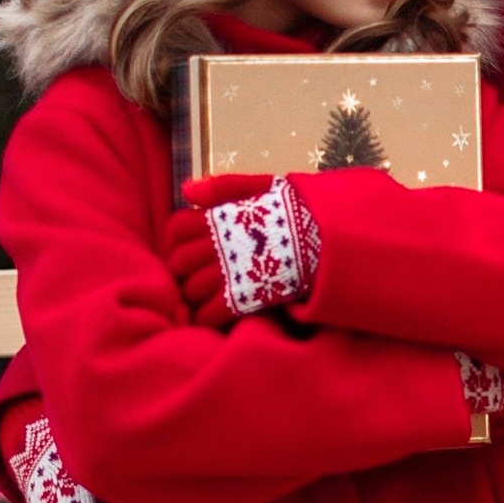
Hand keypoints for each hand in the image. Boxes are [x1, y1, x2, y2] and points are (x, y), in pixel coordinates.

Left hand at [166, 175, 320, 322]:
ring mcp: (229, 273)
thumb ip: (223, 187)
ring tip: (205, 293)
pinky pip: (209, 313)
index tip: (189, 244)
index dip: (178, 238)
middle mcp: (218, 245)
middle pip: (179, 262)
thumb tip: (187, 191)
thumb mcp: (261, 187)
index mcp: (218, 217)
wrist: (326, 238)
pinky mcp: (242, 297)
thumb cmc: (294, 211)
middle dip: (183, 269)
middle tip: (195, 273)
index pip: (177, 228)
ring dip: (194, 294)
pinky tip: (214, 312)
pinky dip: (206, 316)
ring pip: (191, 289)